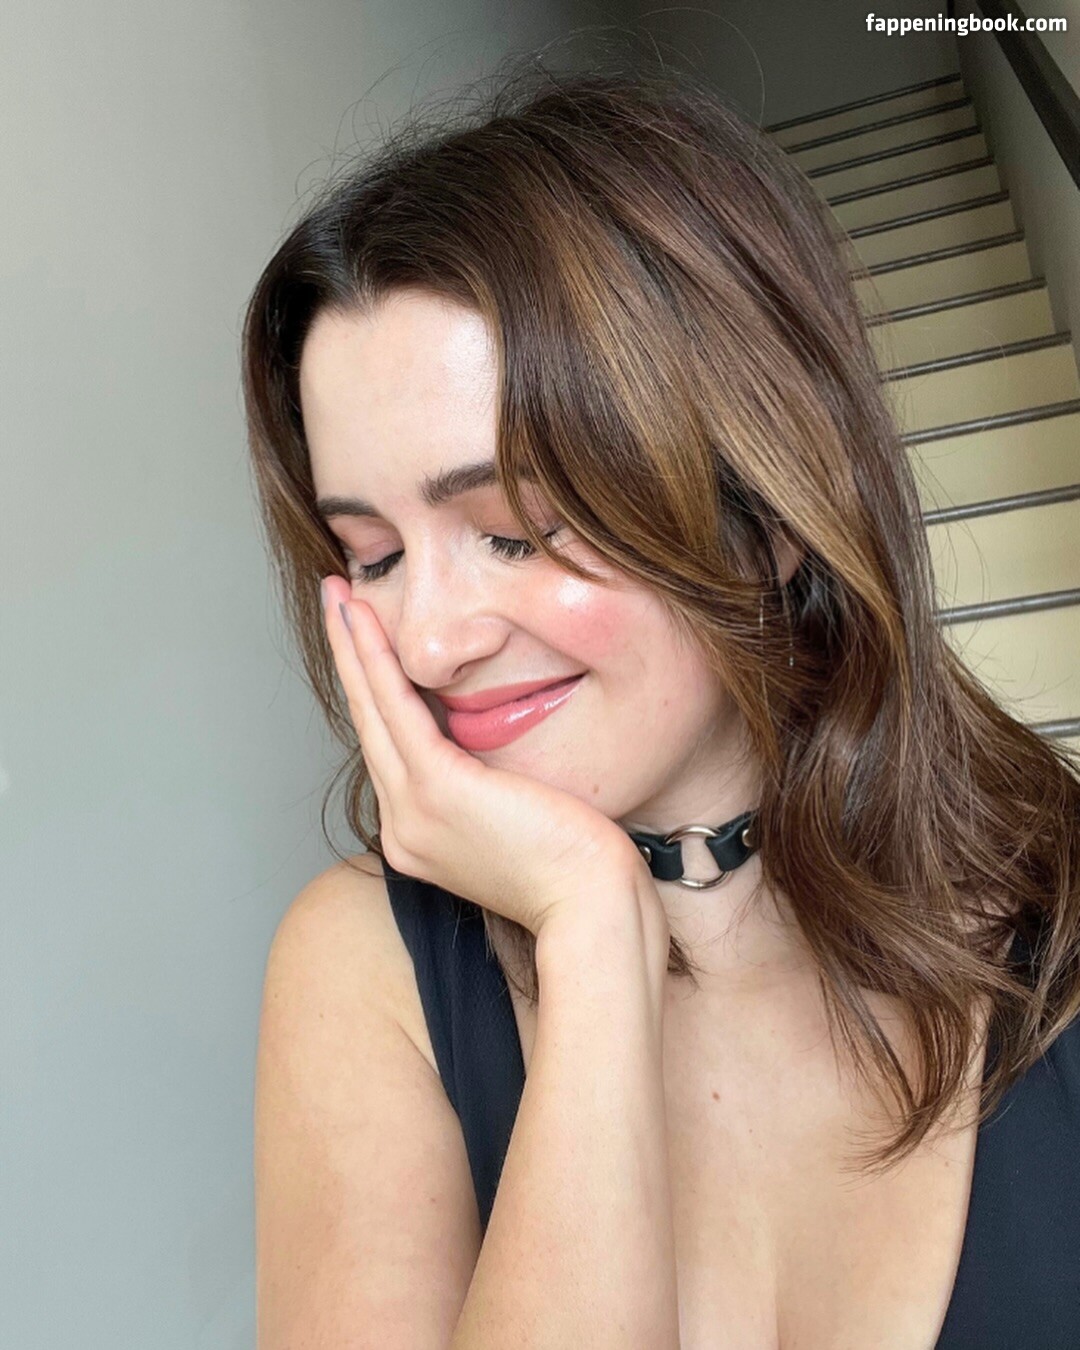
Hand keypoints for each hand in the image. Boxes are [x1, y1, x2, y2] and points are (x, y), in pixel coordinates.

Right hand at [320, 576, 645, 936]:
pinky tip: (365, 621)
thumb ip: (489, 785)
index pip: (391, 746)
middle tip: (334, 597)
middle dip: (348, 654)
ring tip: (337, 593)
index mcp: (420, 835)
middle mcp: (404, 827)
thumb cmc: (578, 868)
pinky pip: (398, 711)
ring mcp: (413, 813)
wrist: (594, 907)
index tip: (366, 639)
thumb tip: (490, 745)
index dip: (374, 687)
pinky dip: (377, 661)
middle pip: (369, 722)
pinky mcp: (437, 791)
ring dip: (352, 645)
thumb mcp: (518, 819)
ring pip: (373, 710)